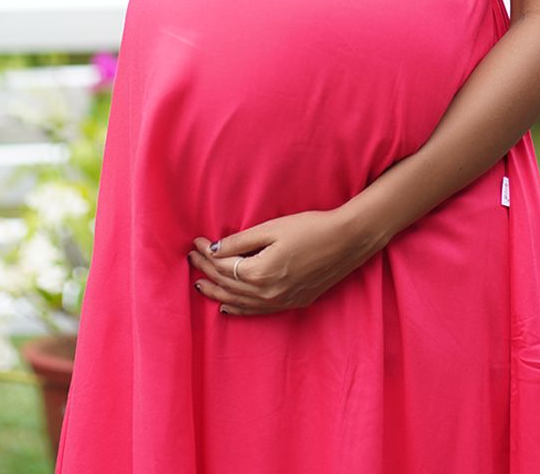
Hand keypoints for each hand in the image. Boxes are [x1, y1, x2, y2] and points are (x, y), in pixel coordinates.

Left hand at [187, 209, 378, 315]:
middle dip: (206, 272)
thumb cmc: (310, 228)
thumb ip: (241, 241)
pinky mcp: (292, 303)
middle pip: (227, 286)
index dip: (206, 255)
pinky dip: (238, 309)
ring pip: (239, 303)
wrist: (347, 241)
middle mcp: (267, 293)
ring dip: (217, 294)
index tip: (195, 242)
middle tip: (192, 260)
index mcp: (260, 272)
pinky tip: (227, 307)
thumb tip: (213, 249)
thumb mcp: (272, 228)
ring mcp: (280, 302)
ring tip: (200, 285)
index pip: (222, 267)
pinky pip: (257, 312)